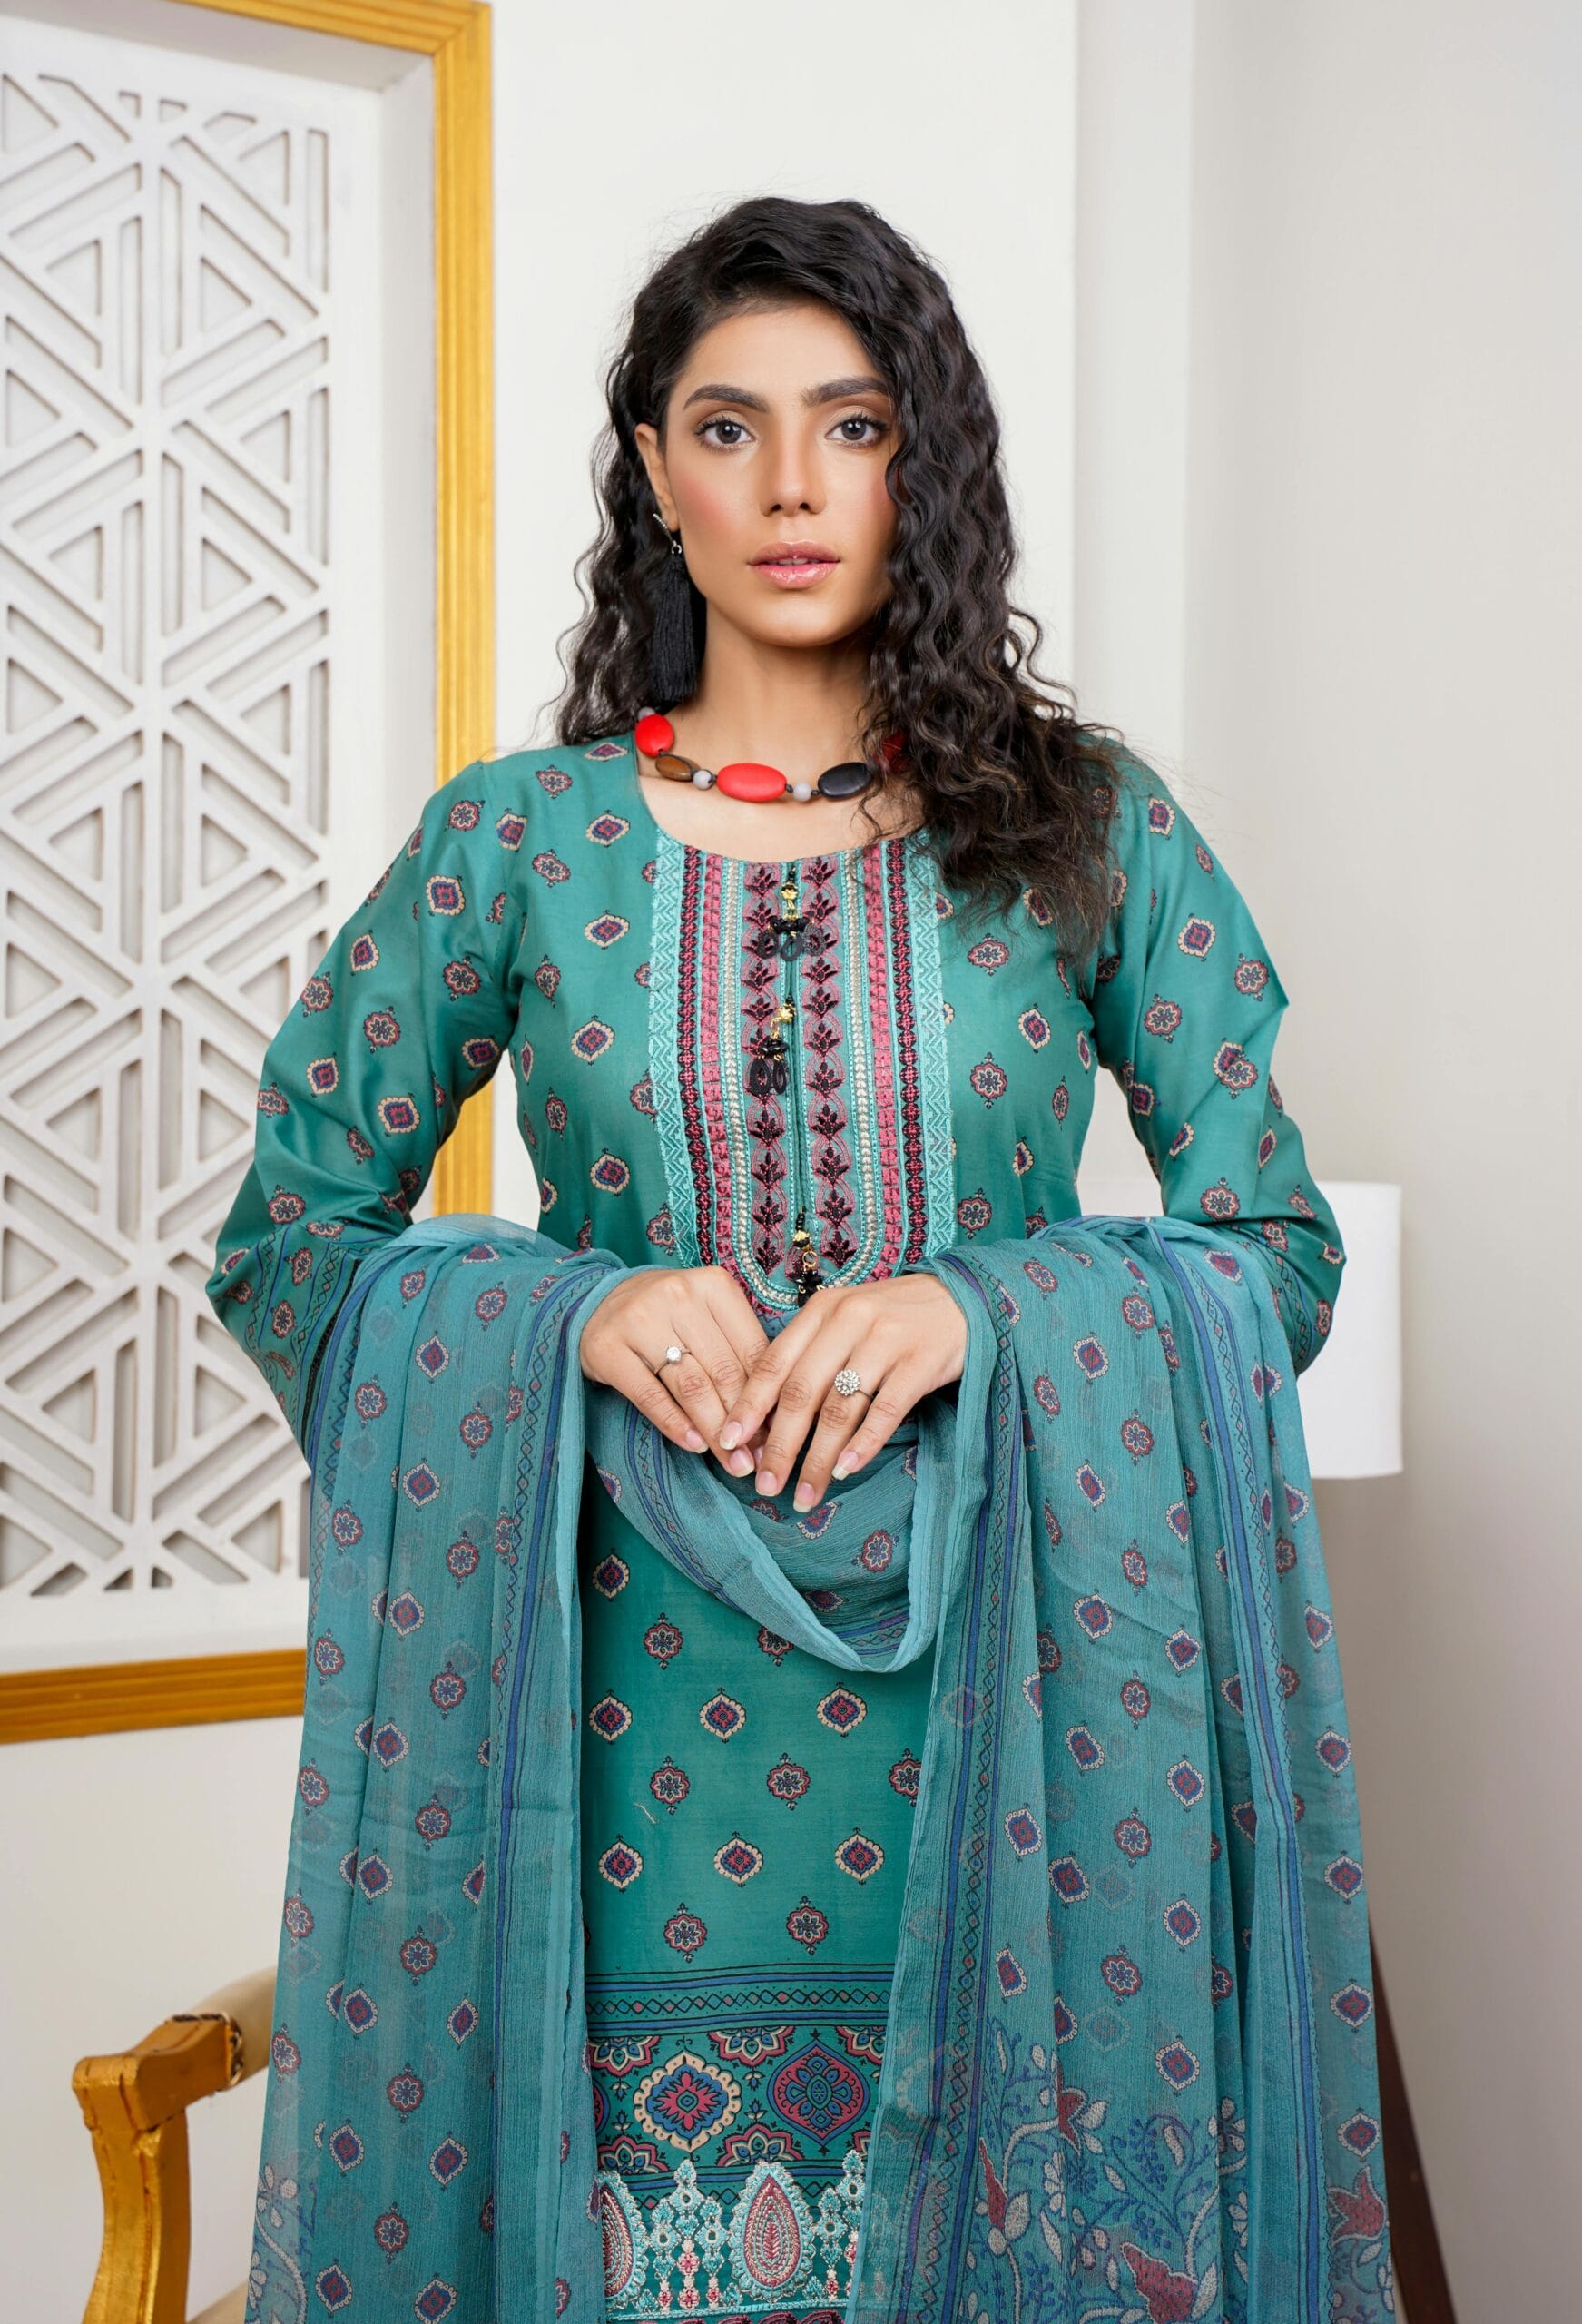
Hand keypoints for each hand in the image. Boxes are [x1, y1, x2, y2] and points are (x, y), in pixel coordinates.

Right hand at [578, 1262, 773, 1470]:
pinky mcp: (607, 1347)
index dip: (768, 1399)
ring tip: (732, 1463)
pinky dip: (675, 1425)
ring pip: (692, 1387)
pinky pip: (650, 1396)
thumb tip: (774, 1416)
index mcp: (714, 1285)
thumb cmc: (667, 1317)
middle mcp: (678, 1295)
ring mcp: (639, 1319)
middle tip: (756, 1460)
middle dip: (744, 1423)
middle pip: (724, 1372)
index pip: (753, 1351)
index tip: (776, 1435)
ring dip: (715, 1431)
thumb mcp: (706, 1319)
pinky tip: (694, 1445)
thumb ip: (737, 1354)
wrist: (597, 1303)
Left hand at [715, 1272, 967, 1510]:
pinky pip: (885, 1410)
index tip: (729, 1443)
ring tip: (804, 1494)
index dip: (750, 1406)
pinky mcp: (921, 1361)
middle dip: (780, 1445)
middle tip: (765, 1485)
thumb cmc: (894, 1318)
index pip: (774, 1362)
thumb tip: (766, 1416)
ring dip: (818, 1458)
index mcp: (822, 1310)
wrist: (964, 1298)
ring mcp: (887, 1339)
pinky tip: (846, 1470)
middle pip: (802, 1392)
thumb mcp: (846, 1320)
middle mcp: (849, 1320)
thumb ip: (811, 1354)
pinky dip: (863, 1444)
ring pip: (839, 1408)